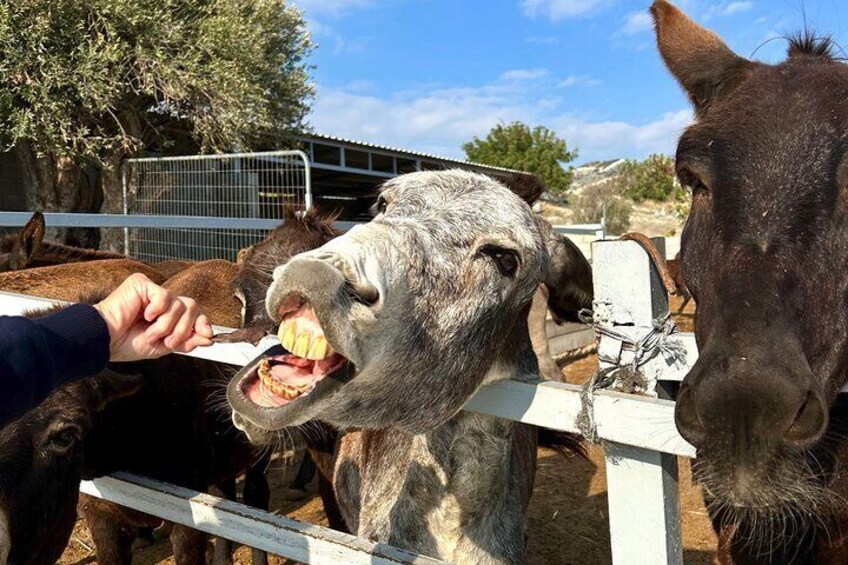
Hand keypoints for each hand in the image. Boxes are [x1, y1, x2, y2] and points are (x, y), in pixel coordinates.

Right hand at [93, 273, 213, 361]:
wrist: (106, 341)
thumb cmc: (128, 343)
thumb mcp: (164, 346)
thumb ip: (187, 340)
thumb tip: (209, 338)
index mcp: (168, 314)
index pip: (194, 312)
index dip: (203, 322)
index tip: (208, 335)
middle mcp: (162, 301)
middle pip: (192, 306)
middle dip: (183, 328)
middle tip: (168, 341)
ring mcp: (152, 291)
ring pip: (179, 304)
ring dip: (167, 325)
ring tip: (150, 333)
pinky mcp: (141, 284)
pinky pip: (164, 296)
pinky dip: (157, 311)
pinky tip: (144, 316)